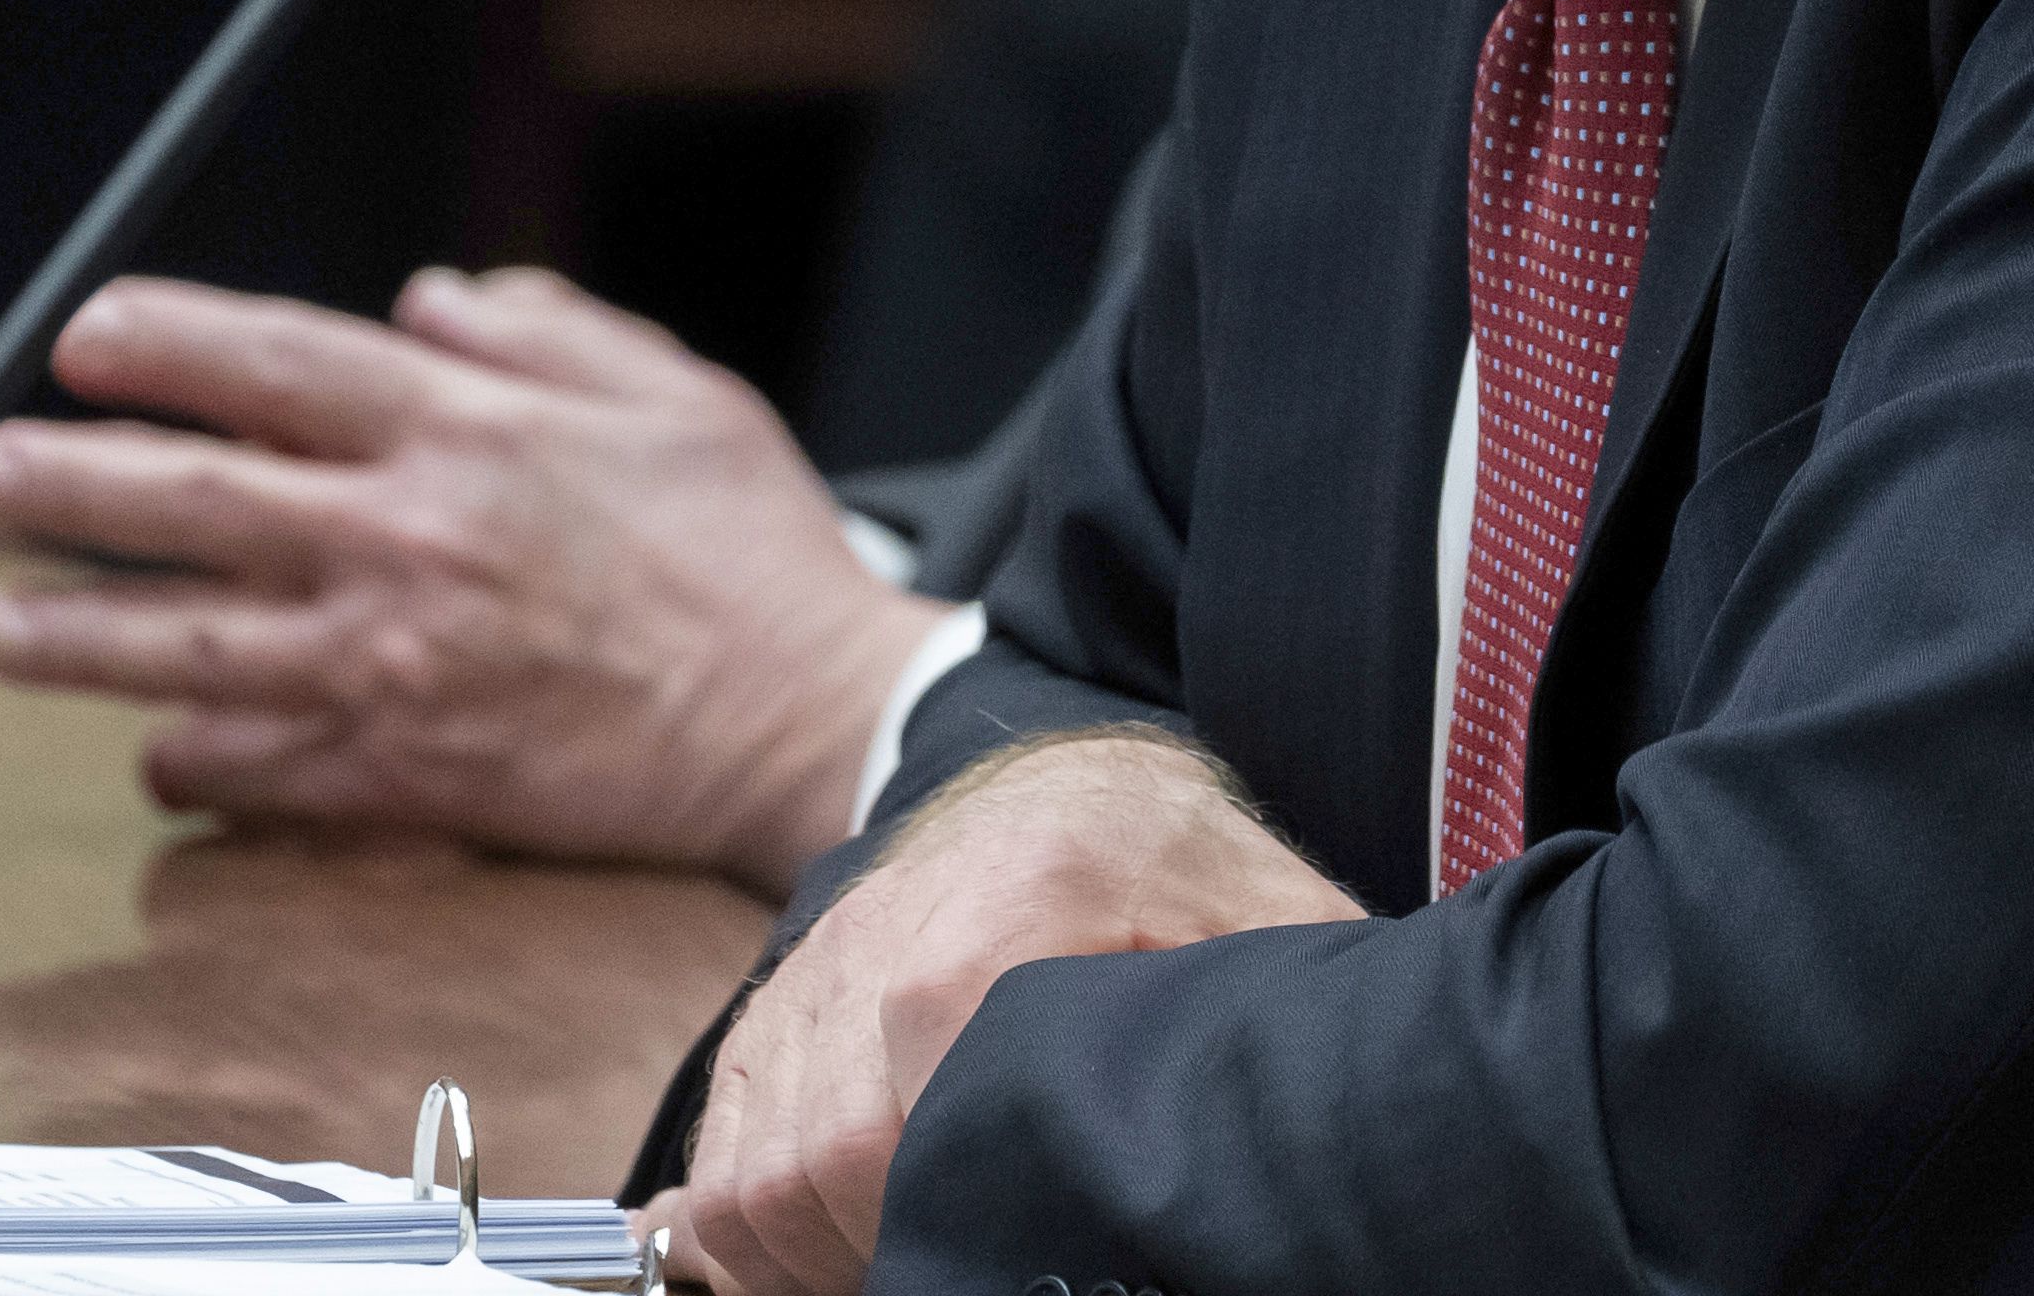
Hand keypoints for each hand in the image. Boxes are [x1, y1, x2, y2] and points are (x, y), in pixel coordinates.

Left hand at [0, 264, 942, 891]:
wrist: (801, 717)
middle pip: (186, 502)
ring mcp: (389, 666)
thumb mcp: (674, 391)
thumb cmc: (750, 551)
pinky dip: (189, 758)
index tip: (85, 337)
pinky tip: (159, 743)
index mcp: (470, 432)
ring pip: (181, 648)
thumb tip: (430, 302)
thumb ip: (543, 331)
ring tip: (0, 627)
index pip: (273, 365)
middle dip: (61, 484)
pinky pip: (249, 768)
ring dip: (71, 635)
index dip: (162, 341)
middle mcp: (405, 541)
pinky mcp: (399, 774)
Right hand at [662, 727, 1359, 1295]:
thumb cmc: (1188, 876)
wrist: (1079, 785)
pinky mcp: (774, 1015)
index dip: (958, 1172)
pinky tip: (852, 1250)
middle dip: (893, 1239)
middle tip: (980, 1267)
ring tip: (923, 1258)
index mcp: (1030, 881)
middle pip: (831, 1146)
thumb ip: (1294, 988)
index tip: (1019, 1233)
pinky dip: (763, 1237)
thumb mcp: (1270, 917)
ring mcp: (819, 969)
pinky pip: (721, 1164)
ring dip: (820, 1254)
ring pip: (758, 1173)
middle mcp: (893, 916)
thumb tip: (1312, 1113)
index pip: (933, 1042)